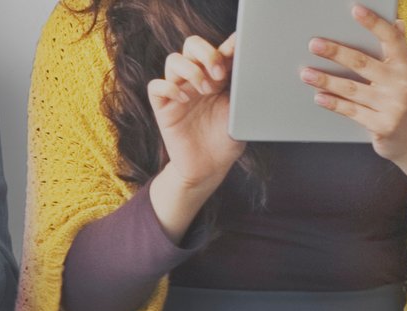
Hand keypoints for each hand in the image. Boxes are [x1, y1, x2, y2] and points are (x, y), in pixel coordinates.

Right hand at [149, 35, 244, 192]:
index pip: (218, 48)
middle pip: (192, 45)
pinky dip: (168, 88)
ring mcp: (178, 92)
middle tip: (219, 73)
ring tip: (205, 90)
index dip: (226, 45)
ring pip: (173, 60)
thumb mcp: (241, 112)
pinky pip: (156, 87)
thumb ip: (242, 88)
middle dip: (206, 53)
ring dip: (190, 70)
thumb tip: (251, 66)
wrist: (209, 168)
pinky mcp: (163, 108)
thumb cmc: (227, 140)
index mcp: (216, 76)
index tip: (237, 52)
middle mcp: (196, 79)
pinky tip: (184, 101)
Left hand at [303, 6, 406, 167]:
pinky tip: (318, 96)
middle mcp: (402, 84)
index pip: (392, 39)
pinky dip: (333, 103)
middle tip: (314, 44)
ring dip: (325, 80)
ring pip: (351, 89)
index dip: (374, 23)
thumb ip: (399, 51)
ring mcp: (392, 106)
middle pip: (362, 63)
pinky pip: (351, 111)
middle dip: (335, 52)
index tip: (355, 10)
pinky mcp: (382, 126)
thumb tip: (397, 23)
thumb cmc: (404, 100)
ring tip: (306, 73)